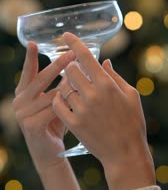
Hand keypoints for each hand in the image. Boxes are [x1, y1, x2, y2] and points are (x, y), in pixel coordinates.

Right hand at [13, 42, 74, 172]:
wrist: (49, 153)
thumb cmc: (53, 124)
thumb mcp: (55, 101)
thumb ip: (61, 85)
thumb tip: (76, 63)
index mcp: (22, 92)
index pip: (28, 71)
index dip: (30, 57)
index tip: (33, 43)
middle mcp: (19, 101)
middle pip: (40, 79)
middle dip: (58, 65)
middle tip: (71, 54)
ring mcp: (22, 114)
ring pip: (50, 95)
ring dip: (68, 86)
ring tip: (82, 76)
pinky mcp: (31, 126)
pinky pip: (53, 110)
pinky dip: (66, 104)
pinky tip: (78, 98)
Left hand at [53, 32, 155, 189]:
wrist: (124, 153)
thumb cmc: (131, 122)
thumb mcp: (130, 95)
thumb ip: (115, 76)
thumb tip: (104, 61)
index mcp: (107, 85)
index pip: (86, 57)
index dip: (74, 43)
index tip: (66, 35)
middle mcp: (92, 95)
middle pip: (70, 70)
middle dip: (70, 68)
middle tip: (73, 72)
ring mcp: (81, 110)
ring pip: (62, 87)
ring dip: (65, 85)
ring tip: (73, 89)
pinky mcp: (73, 123)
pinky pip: (57, 104)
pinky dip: (58, 100)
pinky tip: (64, 100)